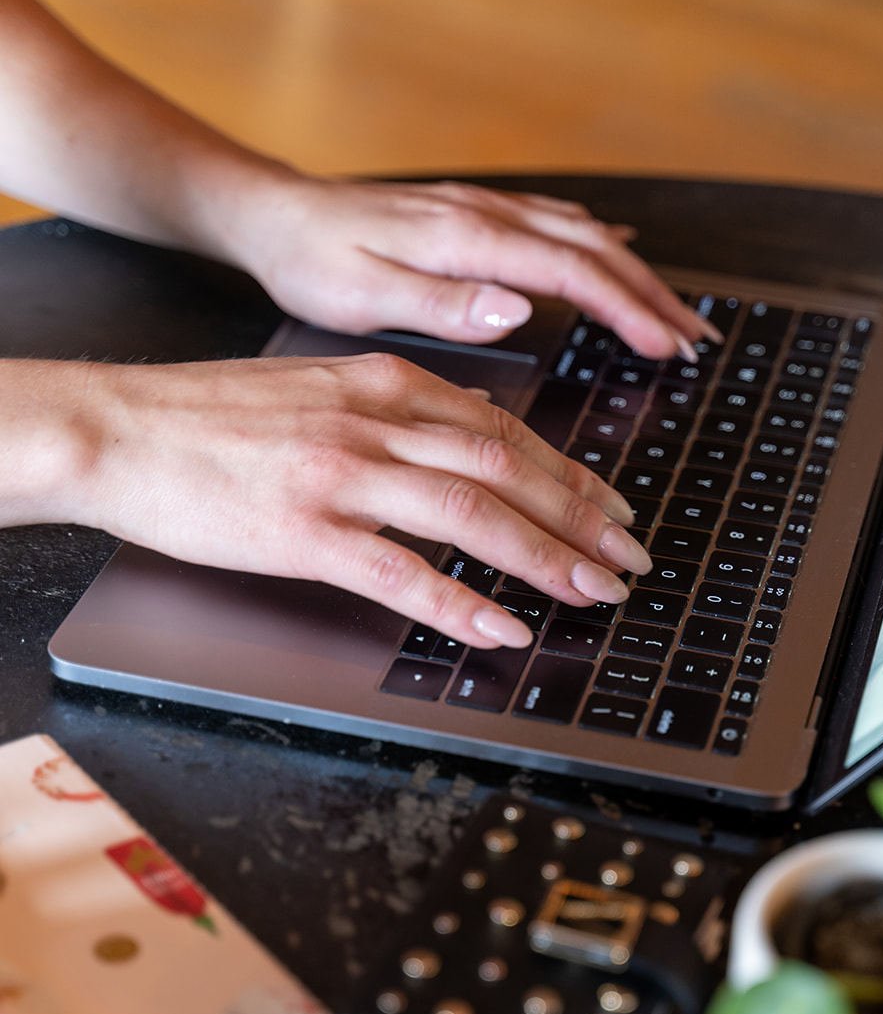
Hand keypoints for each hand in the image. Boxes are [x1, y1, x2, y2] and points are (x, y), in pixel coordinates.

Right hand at [44, 350, 652, 648]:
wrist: (121, 428)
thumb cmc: (214, 418)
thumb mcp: (323, 387)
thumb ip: (401, 410)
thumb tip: (476, 437)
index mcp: (386, 384)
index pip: (506, 429)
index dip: (572, 475)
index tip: (613, 509)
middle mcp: (377, 421)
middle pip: (509, 468)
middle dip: (583, 519)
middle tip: (630, 560)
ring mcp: (344, 476)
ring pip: (474, 514)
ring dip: (546, 557)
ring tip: (595, 593)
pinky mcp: (307, 531)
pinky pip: (404, 572)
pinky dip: (463, 604)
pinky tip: (505, 629)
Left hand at [225, 175, 717, 358]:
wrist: (271, 214)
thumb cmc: (310, 262)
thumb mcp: (362, 295)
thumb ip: (442, 303)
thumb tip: (519, 307)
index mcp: (466, 238)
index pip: (571, 271)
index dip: (626, 310)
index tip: (667, 349)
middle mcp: (485, 214)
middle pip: (594, 249)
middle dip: (652, 296)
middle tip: (698, 343)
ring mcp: (484, 208)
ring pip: (583, 234)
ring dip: (636, 273)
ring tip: (675, 315)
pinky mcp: (474, 213)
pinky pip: (555, 223)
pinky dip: (600, 243)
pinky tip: (621, 251)